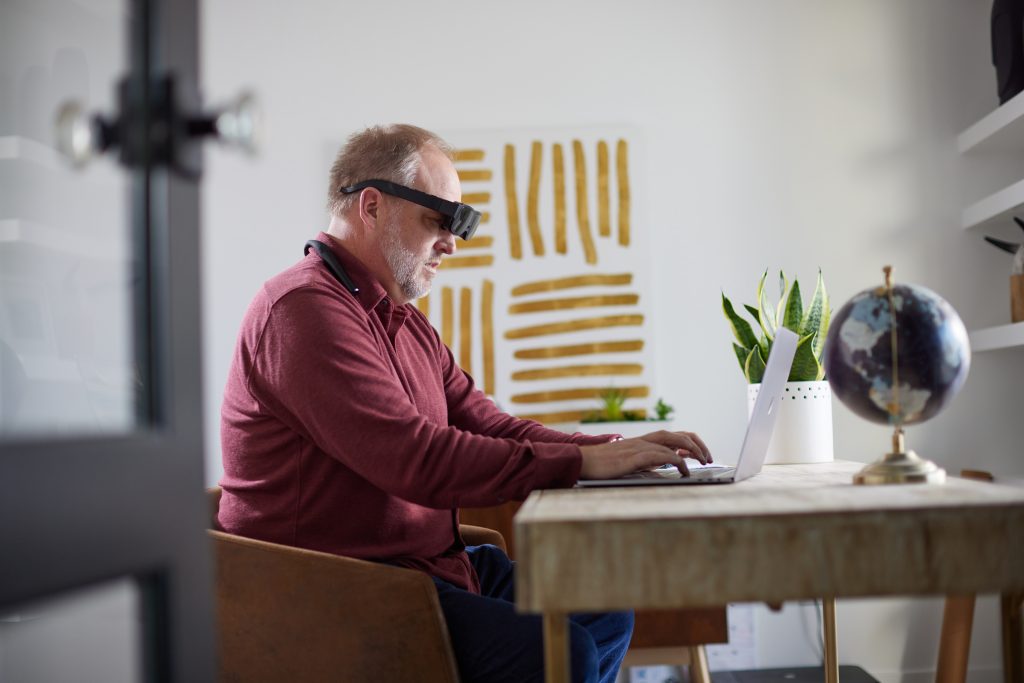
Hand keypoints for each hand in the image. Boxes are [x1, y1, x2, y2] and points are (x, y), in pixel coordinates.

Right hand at [578, 430, 711, 479]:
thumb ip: (648, 463)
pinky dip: (675, 460)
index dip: (691, 442)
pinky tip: (683, 470)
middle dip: (697, 444)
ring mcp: (638, 446)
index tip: (702, 454)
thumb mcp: (631, 463)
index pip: (673, 435)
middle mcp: (643, 440)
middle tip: (708, 458)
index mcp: (643, 441)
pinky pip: (660, 454)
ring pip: (671, 441)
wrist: (582, 462)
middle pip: (677, 435)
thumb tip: (666, 469)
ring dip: (691, 450)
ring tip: (702, 462)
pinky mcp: (633, 456)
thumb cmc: (603, 465)